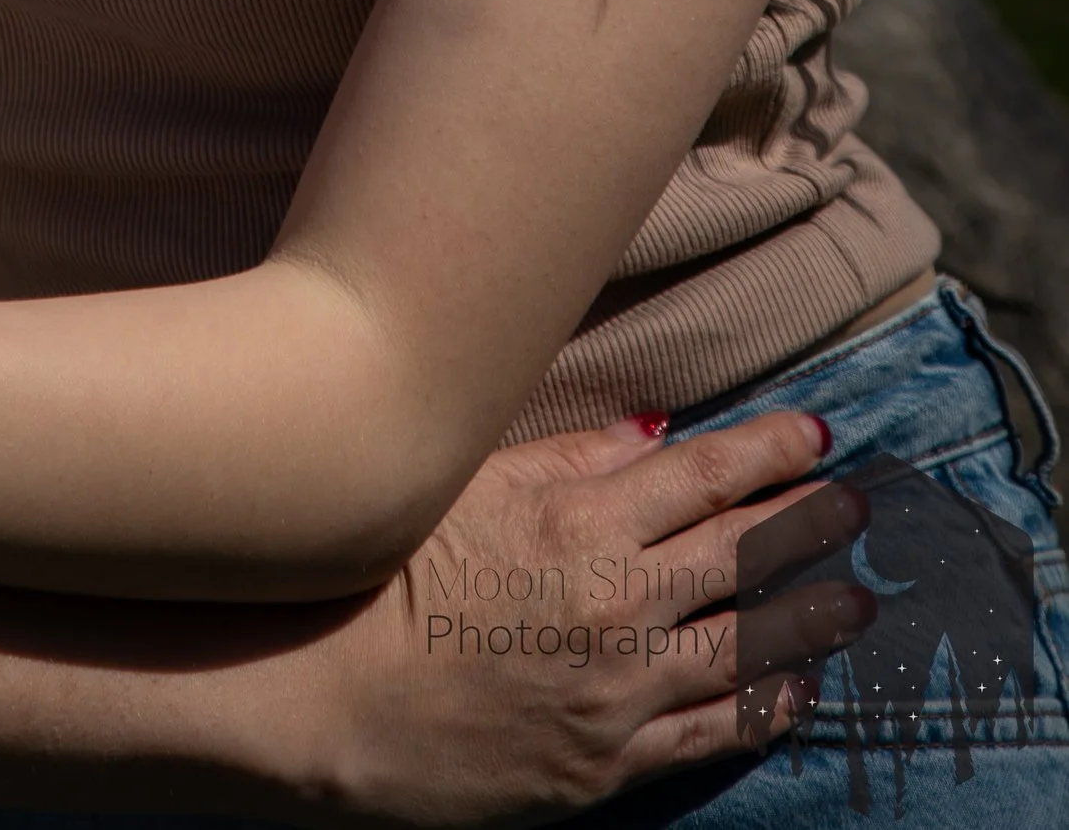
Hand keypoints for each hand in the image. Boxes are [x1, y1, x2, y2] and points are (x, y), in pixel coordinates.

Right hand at [300, 410, 869, 821]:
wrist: (333, 699)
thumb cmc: (387, 576)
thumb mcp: (470, 486)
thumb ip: (567, 456)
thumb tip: (654, 432)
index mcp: (577, 522)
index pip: (701, 476)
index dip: (767, 452)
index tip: (816, 432)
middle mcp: (613, 602)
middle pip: (738, 557)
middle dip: (808, 526)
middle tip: (859, 507)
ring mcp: (617, 688)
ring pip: (742, 647)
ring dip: (808, 620)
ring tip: (857, 601)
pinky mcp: (607, 760)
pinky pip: (709, 732)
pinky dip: (762, 708)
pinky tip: (796, 690)